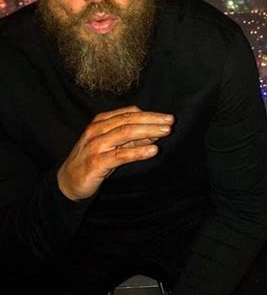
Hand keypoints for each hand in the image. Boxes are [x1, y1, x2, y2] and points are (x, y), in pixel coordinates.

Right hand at [57, 106, 173, 200]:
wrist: (67, 182)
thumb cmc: (93, 160)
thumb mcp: (112, 146)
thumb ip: (131, 139)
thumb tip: (155, 133)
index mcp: (101, 122)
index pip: (129, 112)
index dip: (149, 114)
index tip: (166, 118)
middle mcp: (97, 130)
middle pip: (129, 120)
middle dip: (152, 120)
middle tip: (171, 121)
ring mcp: (96, 145)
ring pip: (126, 133)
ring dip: (148, 131)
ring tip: (166, 132)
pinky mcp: (96, 162)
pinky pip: (121, 154)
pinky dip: (139, 151)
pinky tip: (153, 150)